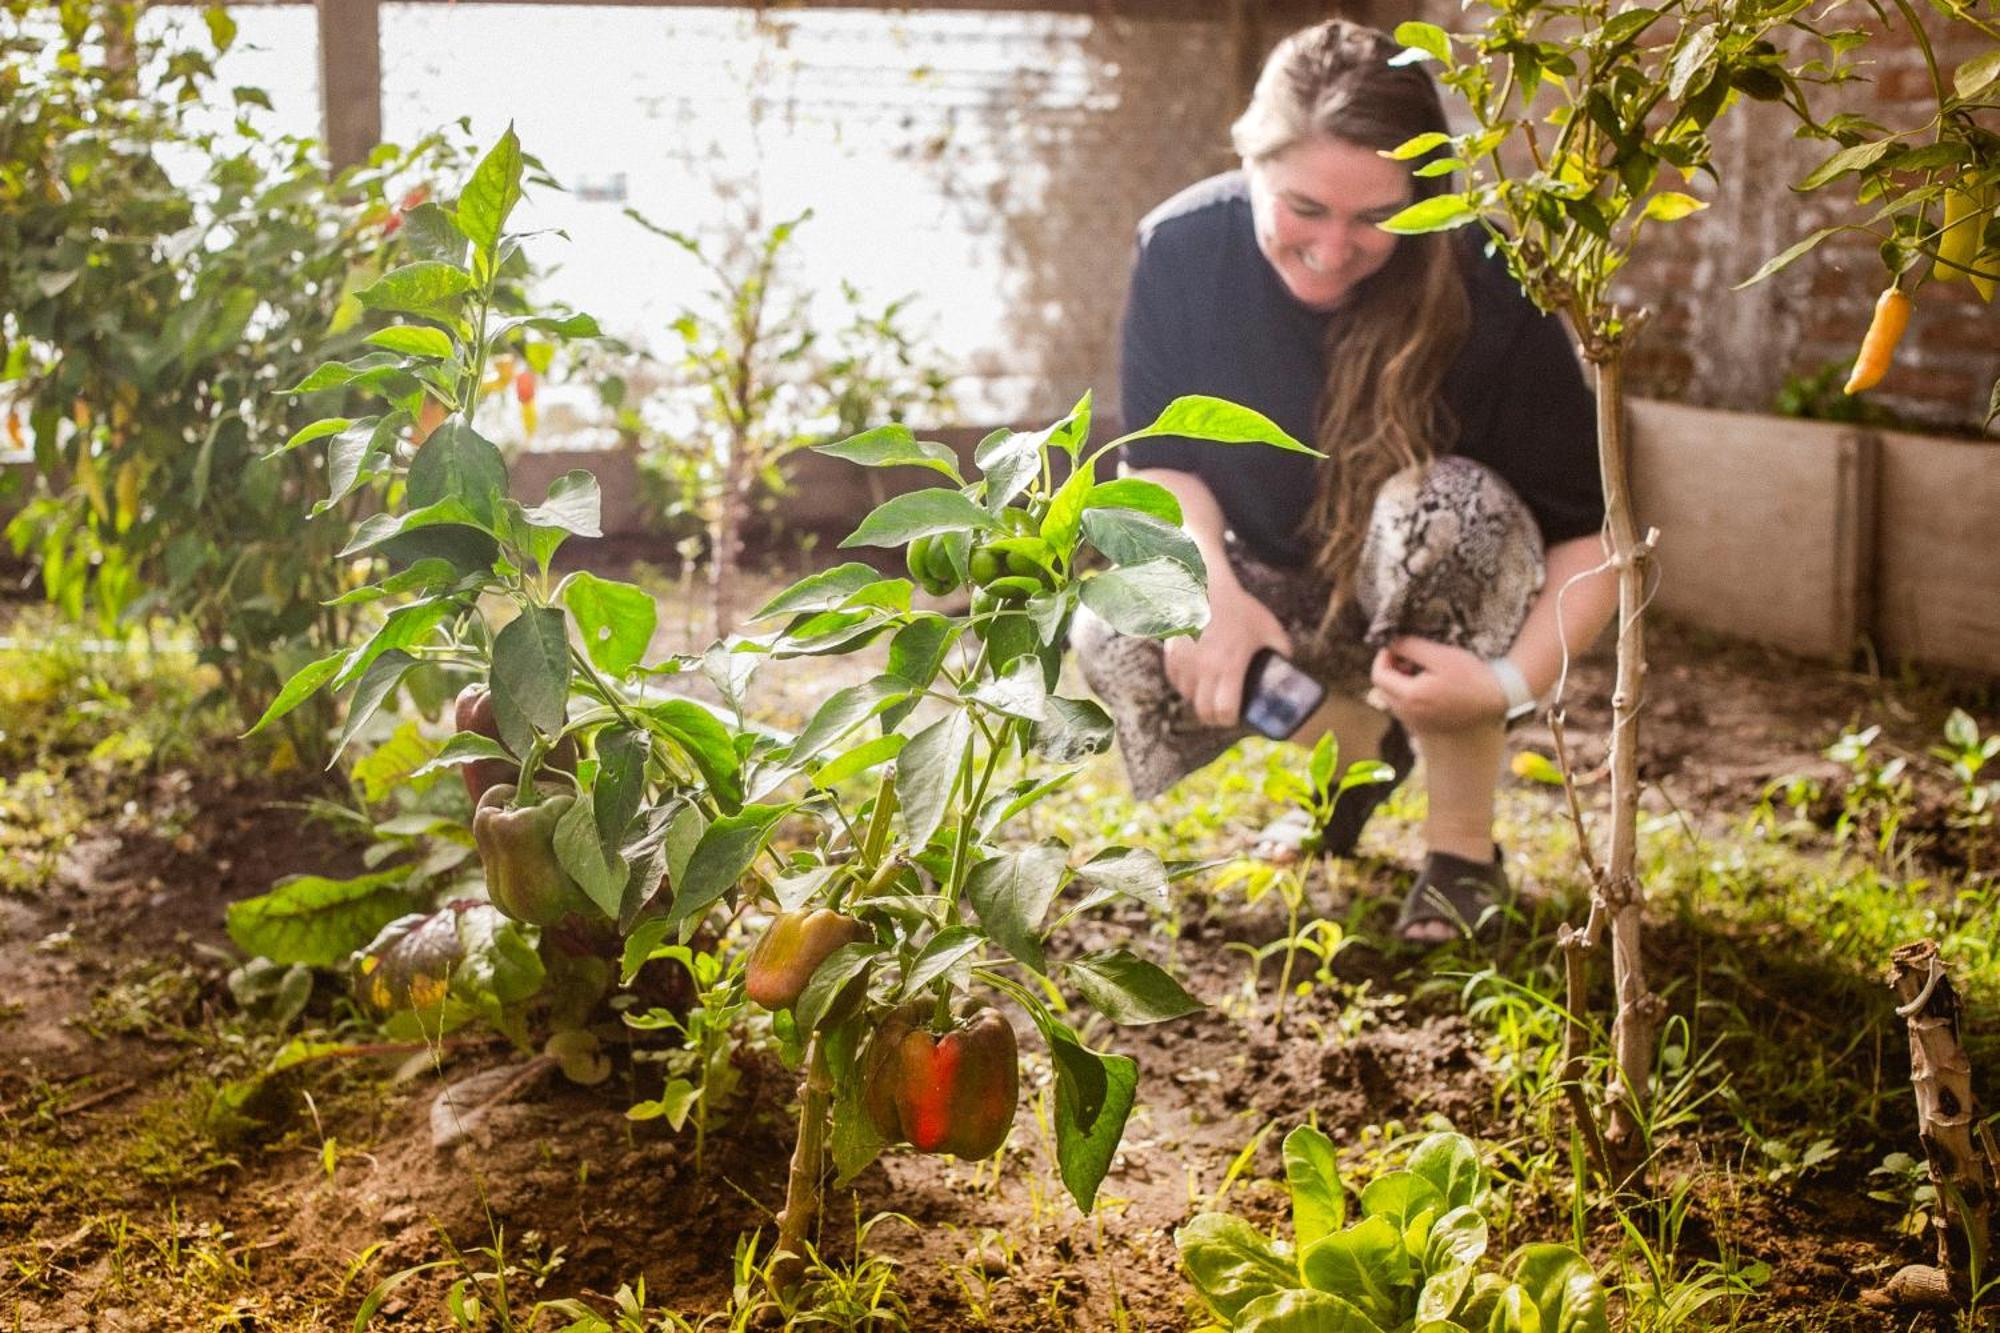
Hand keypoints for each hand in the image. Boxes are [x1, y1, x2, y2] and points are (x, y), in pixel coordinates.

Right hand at [1162, 576, 1292, 727]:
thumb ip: (1282, 652)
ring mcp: (1185, 662)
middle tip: (1222, 714)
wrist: (1206, 586)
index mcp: (1230, 666)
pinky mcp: (1172, 654)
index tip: (1236, 717)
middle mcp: (1204, 668)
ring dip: (1198, 700)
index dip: (1230, 720)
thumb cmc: (1239, 607)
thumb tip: (1289, 669)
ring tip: (1209, 695)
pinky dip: (1184, 685)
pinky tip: (1195, 680)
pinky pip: (1175, 680)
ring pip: (1187, 697)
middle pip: (1203, 711)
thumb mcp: (1270, 629)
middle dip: (1213, 717)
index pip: (1224, 710)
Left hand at [1367, 636, 1507, 733]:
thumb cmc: (1471, 676)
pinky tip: (1430, 684)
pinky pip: (1407, 709)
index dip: (1383, 657)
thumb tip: (1391, 643)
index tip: (1396, 646)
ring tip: (1420, 669)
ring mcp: (1417, 724)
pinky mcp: (1427, 727)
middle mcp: (1409, 715)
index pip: (1379, 676)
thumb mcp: (1441, 655)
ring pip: (1394, 700)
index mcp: (1410, 697)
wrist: (1496, 700)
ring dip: (1400, 682)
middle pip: (1383, 689)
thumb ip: (1411, 647)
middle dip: (1390, 670)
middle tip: (1408, 657)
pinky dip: (1410, 694)